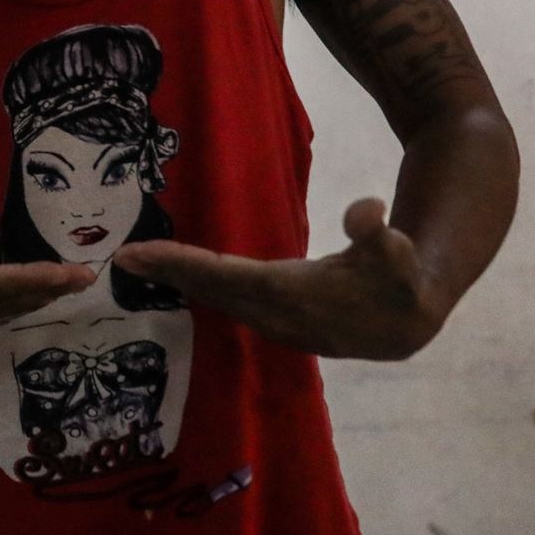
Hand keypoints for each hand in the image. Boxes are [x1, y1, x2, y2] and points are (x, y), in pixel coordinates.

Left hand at [111, 198, 443, 360]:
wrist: (411, 321)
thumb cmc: (401, 280)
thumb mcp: (398, 253)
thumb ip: (380, 233)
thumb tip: (367, 211)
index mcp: (293, 295)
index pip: (224, 277)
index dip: (182, 265)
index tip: (139, 255)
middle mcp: (274, 314)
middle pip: (210, 289)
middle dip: (167, 273)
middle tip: (123, 258)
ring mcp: (274, 322)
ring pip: (216, 297)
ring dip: (179, 281)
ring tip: (141, 264)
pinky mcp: (277, 322)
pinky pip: (228, 301)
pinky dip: (201, 287)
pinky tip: (181, 277)